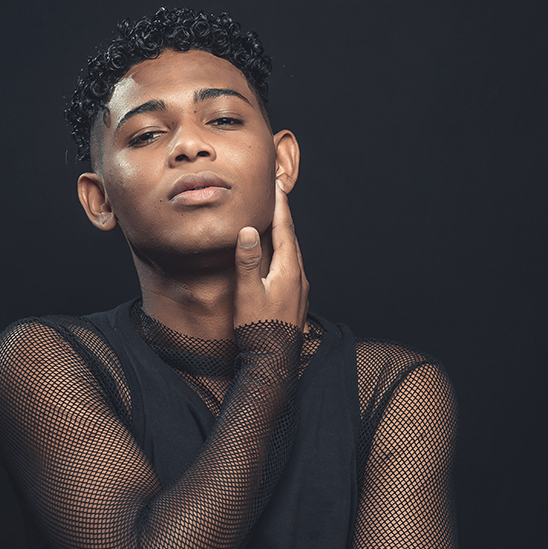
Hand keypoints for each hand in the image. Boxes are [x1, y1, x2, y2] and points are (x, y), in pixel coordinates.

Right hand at [233, 179, 308, 330]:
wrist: (274, 362)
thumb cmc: (258, 329)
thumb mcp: (248, 293)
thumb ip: (247, 261)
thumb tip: (248, 230)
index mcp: (288, 270)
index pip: (285, 230)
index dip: (280, 207)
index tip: (277, 186)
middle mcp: (299, 277)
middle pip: (292, 239)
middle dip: (284, 217)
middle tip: (278, 197)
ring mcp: (300, 290)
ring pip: (293, 255)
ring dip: (285, 236)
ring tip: (277, 223)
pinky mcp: (297, 301)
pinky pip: (292, 269)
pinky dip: (285, 255)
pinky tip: (279, 260)